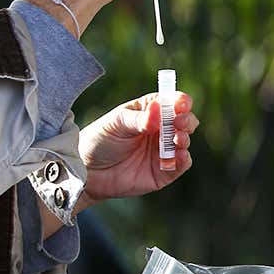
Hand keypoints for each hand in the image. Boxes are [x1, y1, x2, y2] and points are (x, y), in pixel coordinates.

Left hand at [79, 92, 198, 201]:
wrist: (88, 170)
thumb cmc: (100, 139)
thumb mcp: (116, 123)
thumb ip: (138, 119)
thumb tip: (158, 109)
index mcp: (149, 111)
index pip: (171, 102)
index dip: (180, 101)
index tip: (181, 103)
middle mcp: (159, 130)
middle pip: (184, 121)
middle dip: (186, 119)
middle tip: (178, 121)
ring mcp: (162, 150)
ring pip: (184, 141)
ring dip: (184, 138)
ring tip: (176, 138)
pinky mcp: (163, 172)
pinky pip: (180, 165)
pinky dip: (184, 159)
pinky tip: (179, 154)